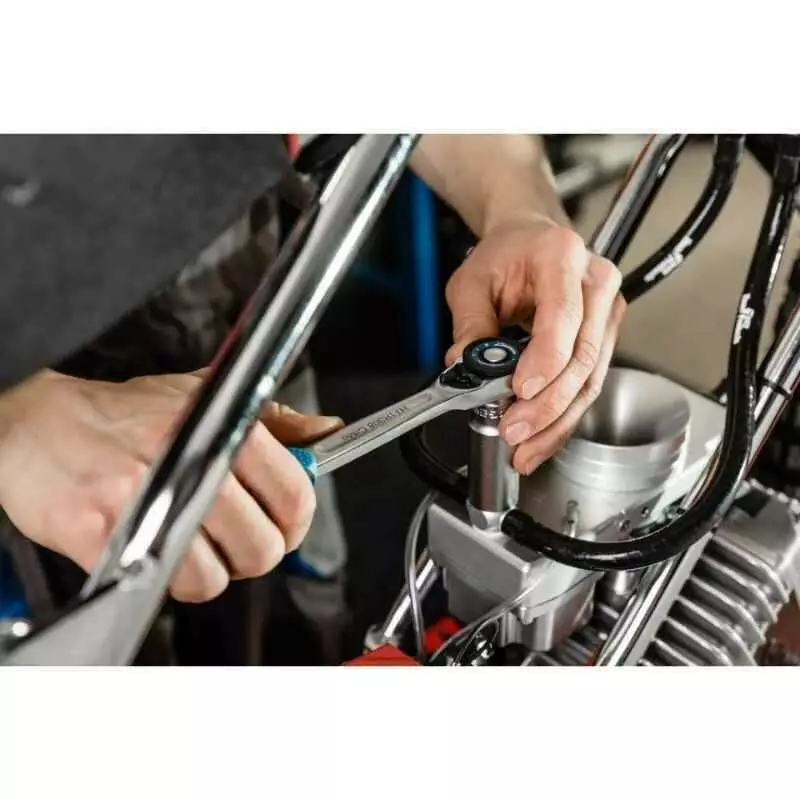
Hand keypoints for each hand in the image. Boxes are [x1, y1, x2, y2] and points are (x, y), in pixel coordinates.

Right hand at [0, 369, 342, 601]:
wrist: (41, 426)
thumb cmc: (124, 414)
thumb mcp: (206, 396)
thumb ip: (274, 418)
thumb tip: (325, 431)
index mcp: (225, 430)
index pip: (295, 496)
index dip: (294, 520)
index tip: (281, 521)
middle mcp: (193, 465)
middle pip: (263, 547)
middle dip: (251, 551)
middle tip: (229, 535)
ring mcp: (151, 504)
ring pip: (216, 577)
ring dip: (205, 570)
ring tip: (185, 540)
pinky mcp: (108, 538)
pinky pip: (167, 585)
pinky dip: (165, 578)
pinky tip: (153, 545)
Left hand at [445, 218, 625, 474]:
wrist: (531, 241)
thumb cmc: (506, 255)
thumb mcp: (472, 281)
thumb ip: (470, 323)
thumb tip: (464, 366)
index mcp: (562, 256)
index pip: (562, 315)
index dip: (545, 359)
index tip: (520, 390)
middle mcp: (596, 284)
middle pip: (582, 356)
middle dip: (546, 404)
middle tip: (513, 429)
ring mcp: (607, 312)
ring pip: (589, 380)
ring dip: (556, 421)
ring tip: (524, 448)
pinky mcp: (605, 339)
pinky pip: (587, 385)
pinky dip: (563, 417)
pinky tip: (541, 439)